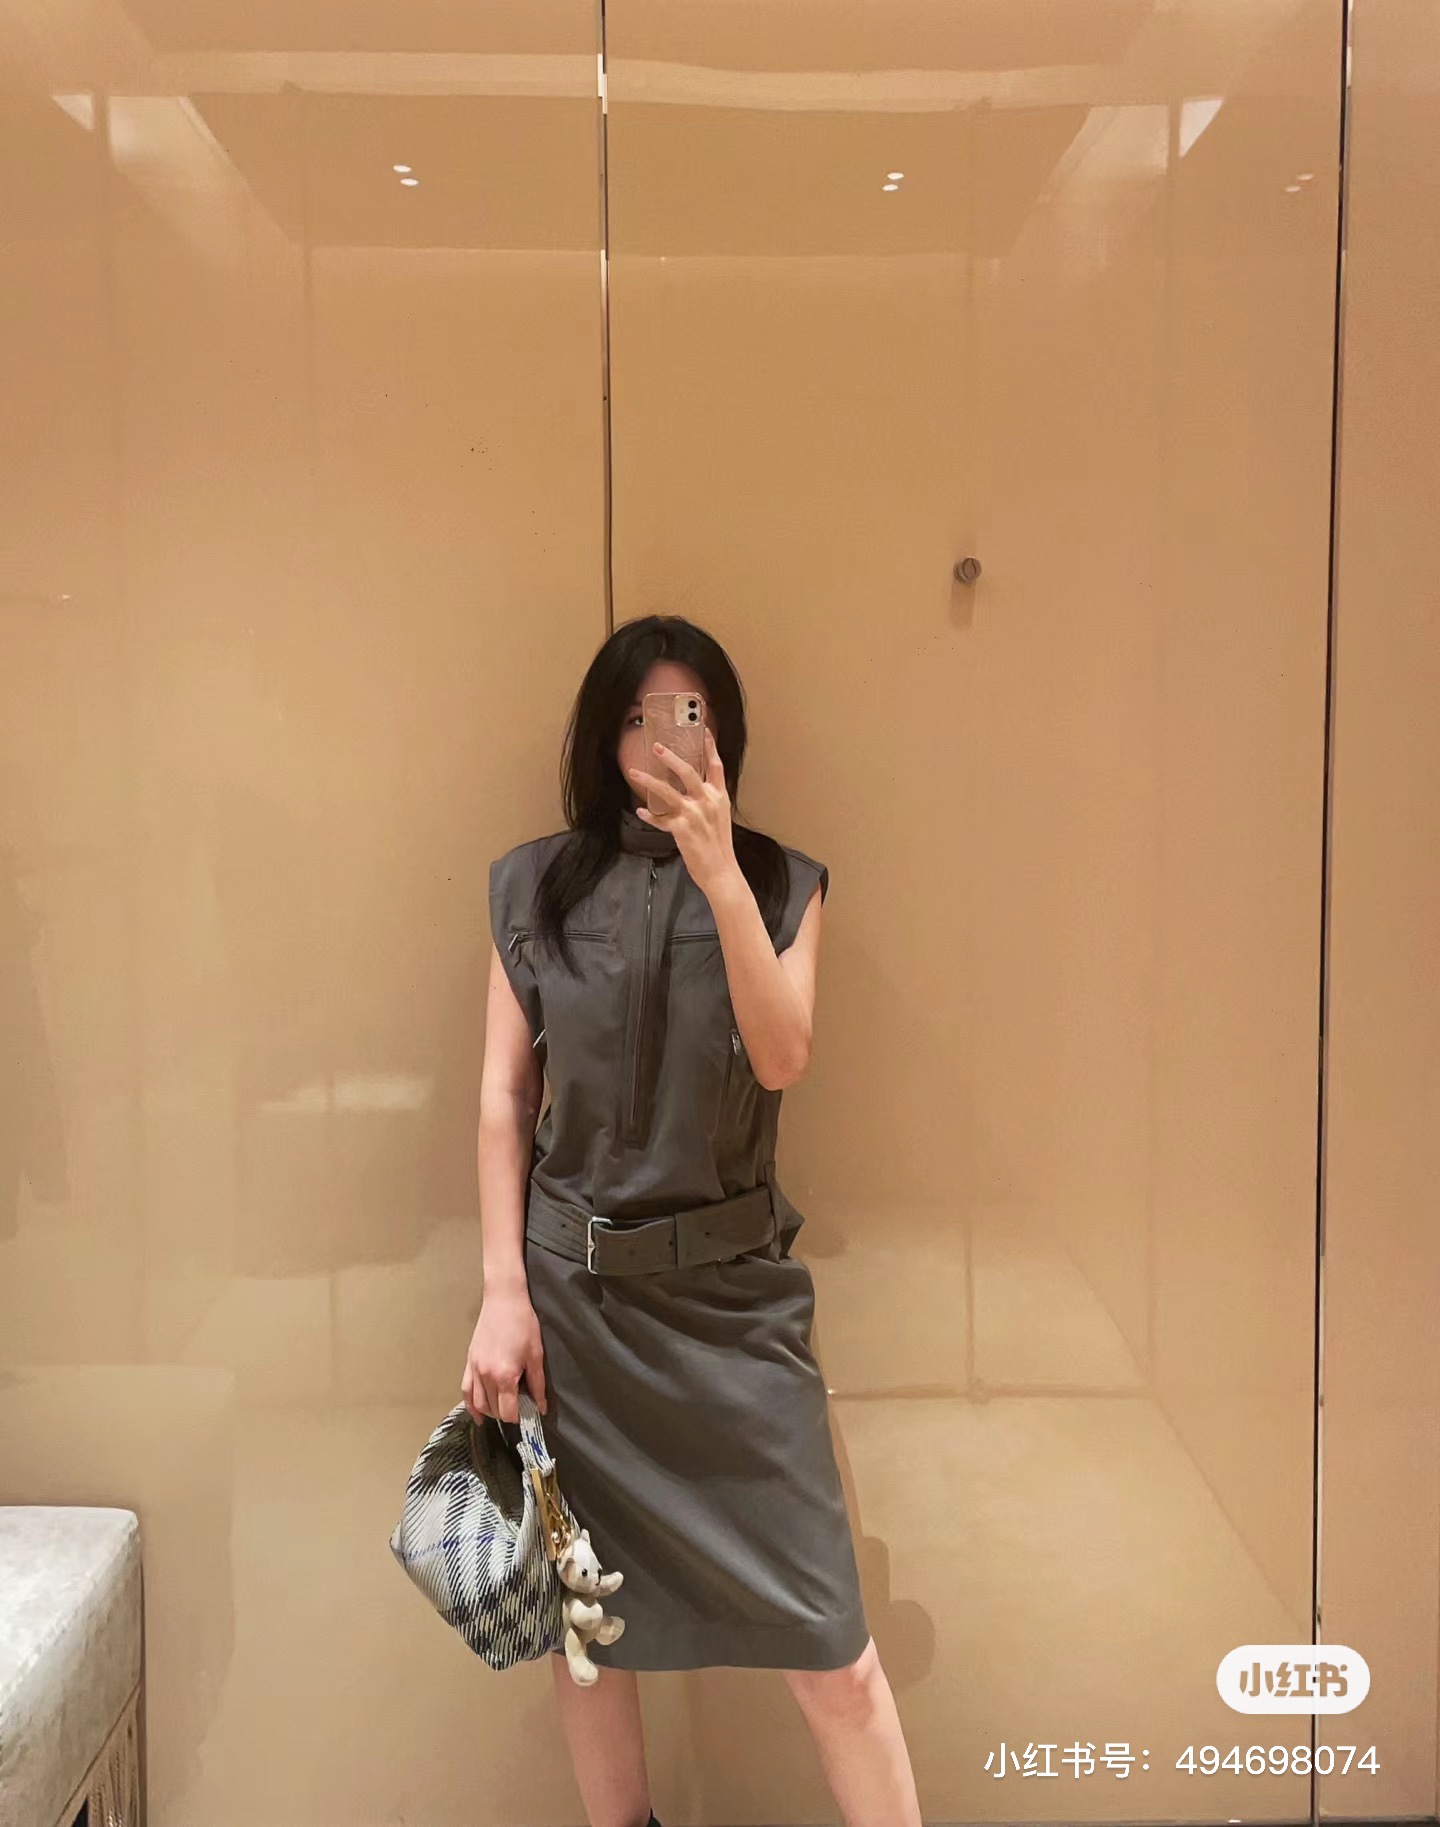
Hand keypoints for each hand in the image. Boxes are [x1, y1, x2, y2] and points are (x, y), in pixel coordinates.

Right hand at [461, 1286, 547, 1422]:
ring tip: (502, 1410)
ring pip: (478, 1403)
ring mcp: (474, 1369)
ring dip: (490, 1411)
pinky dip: (470, 1405)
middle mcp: (486, 1376)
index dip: (518, 1418)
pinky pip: (465, 1390)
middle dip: (506, 1414)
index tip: (527, 1414)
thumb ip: (537, 1385)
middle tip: (518, 1409)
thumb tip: (541, 1407)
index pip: (507, 1412)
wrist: (504, 1300)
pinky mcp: (469, 1362)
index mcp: (504, 1376)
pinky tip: (477, 1413)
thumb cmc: (523, 1324)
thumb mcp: (536, 1355)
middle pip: (493, 1409)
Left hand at [625, 727, 737, 898]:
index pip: (716, 766)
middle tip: (657, 747)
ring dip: (648, 780)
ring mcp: (693, 814)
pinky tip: (641, 810)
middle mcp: (707, 802)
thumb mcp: (720, 818)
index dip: (710, 748)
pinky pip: (660, 818)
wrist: (722, 871)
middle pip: (687, 771)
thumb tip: (695, 791)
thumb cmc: (720, 847)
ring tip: (635, 772)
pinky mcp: (681, 829)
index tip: (704, 732)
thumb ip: (709, 802)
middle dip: (671, 757)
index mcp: (719, 797)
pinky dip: (649, 815)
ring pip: (667, 791)